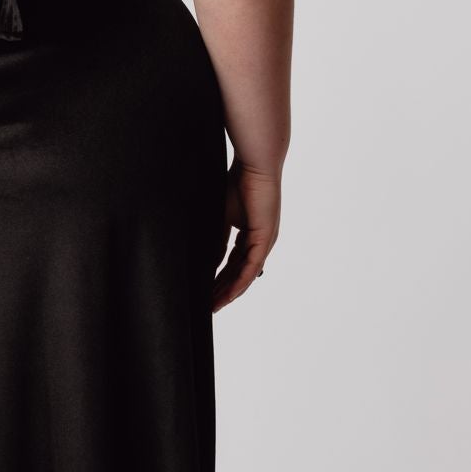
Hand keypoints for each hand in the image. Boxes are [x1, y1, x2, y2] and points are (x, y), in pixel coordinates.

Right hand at [212, 157, 279, 311]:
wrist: (255, 165)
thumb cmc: (238, 183)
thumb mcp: (222, 217)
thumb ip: (218, 239)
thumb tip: (211, 261)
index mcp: (250, 234)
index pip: (233, 262)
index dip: (220, 279)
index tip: (205, 292)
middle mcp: (260, 241)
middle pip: (239, 273)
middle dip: (223, 290)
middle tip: (208, 306)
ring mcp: (264, 241)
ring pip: (246, 275)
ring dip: (231, 292)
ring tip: (215, 306)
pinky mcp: (265, 238)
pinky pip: (251, 267)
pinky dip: (240, 282)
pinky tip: (229, 294)